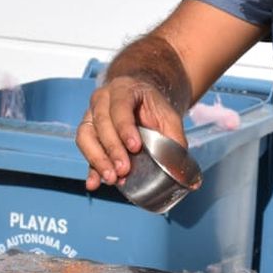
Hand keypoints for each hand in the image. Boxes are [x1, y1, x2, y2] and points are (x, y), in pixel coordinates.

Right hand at [76, 74, 186, 190]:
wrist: (140, 100)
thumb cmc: (153, 108)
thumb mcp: (168, 117)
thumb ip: (175, 138)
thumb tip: (187, 174)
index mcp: (123, 89)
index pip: (120, 107)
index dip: (125, 128)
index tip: (135, 147)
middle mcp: (102, 99)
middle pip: (101, 123)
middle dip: (112, 149)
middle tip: (123, 170)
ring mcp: (90, 115)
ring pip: (86, 136)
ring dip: (98, 159)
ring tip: (112, 178)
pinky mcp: (88, 133)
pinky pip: (85, 150)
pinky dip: (90, 168)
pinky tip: (94, 183)